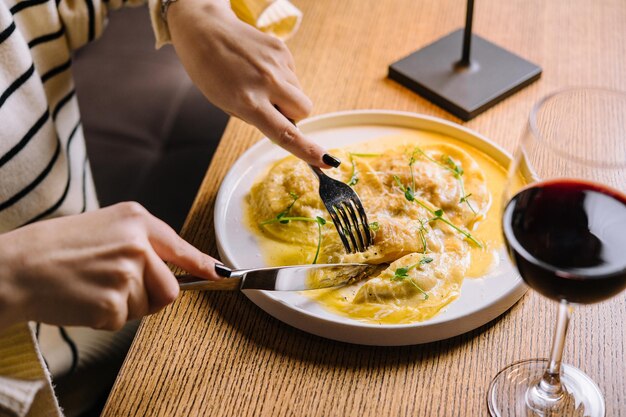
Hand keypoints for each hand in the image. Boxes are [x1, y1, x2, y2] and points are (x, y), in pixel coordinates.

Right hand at [0, 203, 218, 329]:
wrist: (17, 267)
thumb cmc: (57, 247)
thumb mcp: (106, 227)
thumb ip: (143, 242)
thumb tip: (176, 267)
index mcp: (137, 220)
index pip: (180, 247)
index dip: (203, 265)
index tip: (221, 275)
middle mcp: (138, 244)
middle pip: (171, 289)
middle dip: (152, 296)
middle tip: (119, 286)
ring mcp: (127, 274)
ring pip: (149, 307)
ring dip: (127, 305)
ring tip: (96, 287)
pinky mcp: (114, 303)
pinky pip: (125, 320)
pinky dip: (107, 317)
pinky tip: (86, 298)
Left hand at [167, 0, 337, 167]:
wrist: (205, 31)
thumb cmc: (211, 72)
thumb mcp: (227, 104)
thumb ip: (257, 117)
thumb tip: (286, 123)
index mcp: (248, 101)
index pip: (285, 132)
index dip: (307, 149)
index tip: (325, 161)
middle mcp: (266, 82)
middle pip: (305, 110)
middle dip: (295, 114)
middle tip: (271, 106)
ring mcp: (276, 63)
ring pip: (299, 92)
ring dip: (285, 94)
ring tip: (258, 82)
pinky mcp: (282, 49)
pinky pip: (292, 75)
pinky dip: (281, 77)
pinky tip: (260, 68)